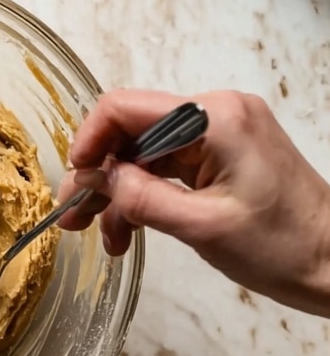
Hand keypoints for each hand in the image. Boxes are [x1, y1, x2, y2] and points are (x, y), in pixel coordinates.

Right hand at [58, 89, 329, 314]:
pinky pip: (169, 167)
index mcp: (214, 118)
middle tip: (73, 218)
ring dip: (119, 193)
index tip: (75, 182)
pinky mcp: (224, 154)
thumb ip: (140, 197)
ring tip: (103, 238)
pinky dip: (145, 196)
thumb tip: (92, 178)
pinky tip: (128, 231)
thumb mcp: (201, 227)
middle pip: (132, 132)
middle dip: (99, 175)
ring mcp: (221, 133)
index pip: (125, 108)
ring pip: (146, 153)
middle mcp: (215, 113)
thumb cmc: (282, 247)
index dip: (89, 141)